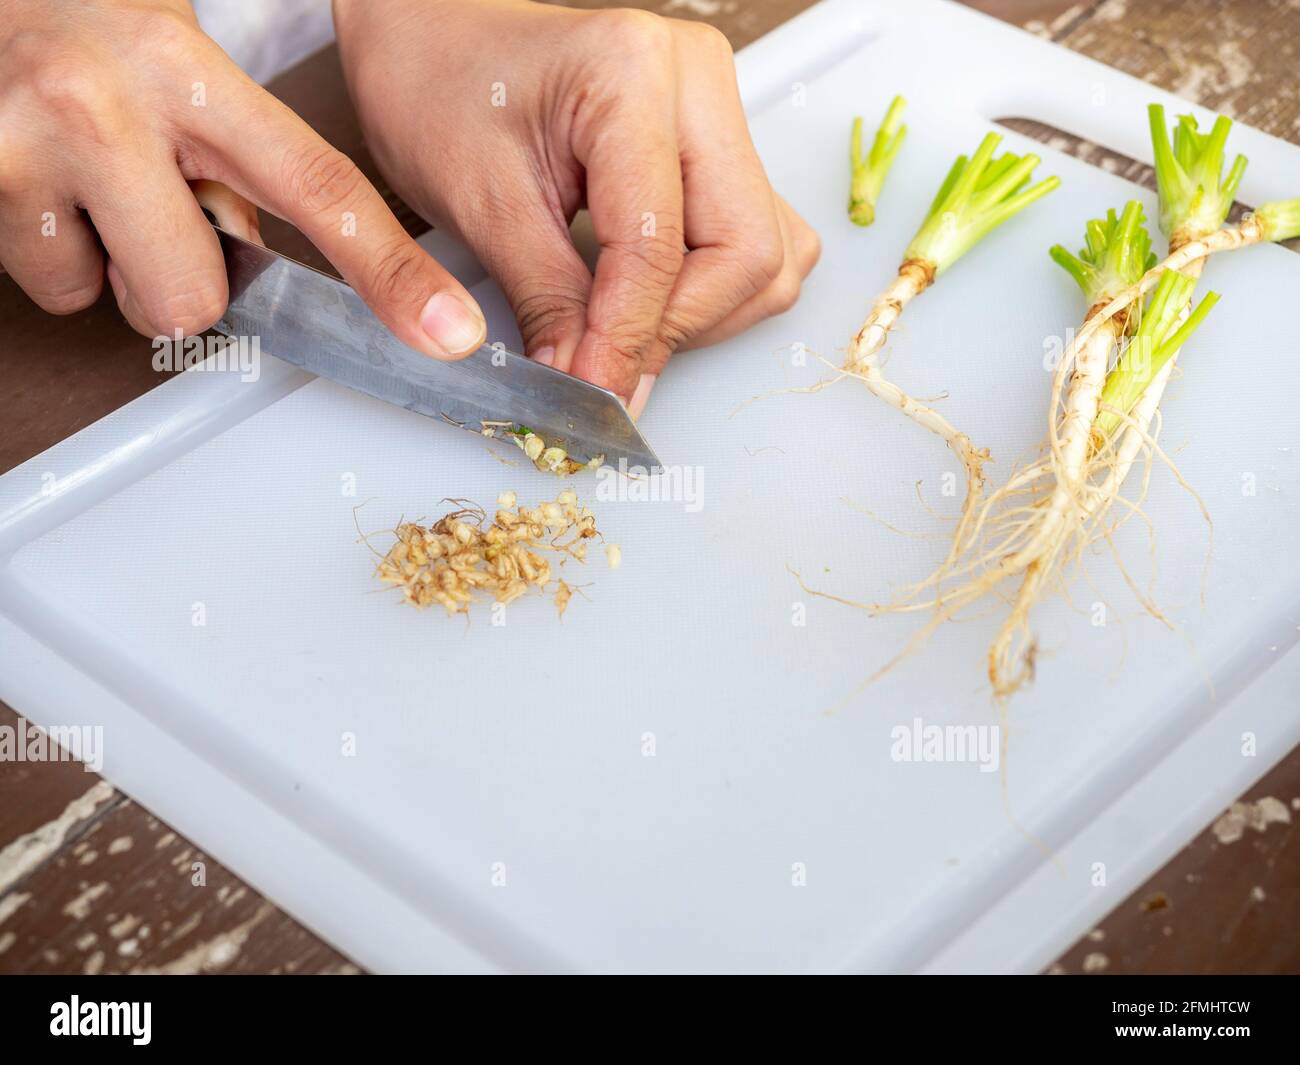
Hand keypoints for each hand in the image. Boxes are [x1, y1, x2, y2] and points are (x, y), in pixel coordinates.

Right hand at [0, 0, 485, 358]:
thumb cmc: (86, 22)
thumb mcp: (185, 62)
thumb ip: (246, 154)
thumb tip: (269, 256)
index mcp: (186, 70)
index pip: (317, 186)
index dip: (392, 272)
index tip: (449, 332)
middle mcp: (104, 108)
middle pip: (197, 298)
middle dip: (188, 281)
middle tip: (156, 209)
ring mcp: (25, 149)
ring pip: (115, 301)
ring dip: (114, 264)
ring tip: (90, 182)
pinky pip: (52, 289)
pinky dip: (57, 254)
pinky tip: (47, 186)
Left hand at [334, 0, 819, 410]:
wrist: (432, 40)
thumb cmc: (440, 90)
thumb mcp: (481, 206)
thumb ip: (547, 303)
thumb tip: (589, 387)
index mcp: (631, 74)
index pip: (659, 244)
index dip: (628, 337)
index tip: (596, 394)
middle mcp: (697, 82)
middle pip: (746, 251)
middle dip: (678, 326)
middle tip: (607, 367)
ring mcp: (718, 110)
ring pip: (768, 253)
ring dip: (703, 314)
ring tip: (619, 327)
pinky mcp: (718, 144)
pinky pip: (756, 238)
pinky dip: (711, 290)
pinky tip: (647, 298)